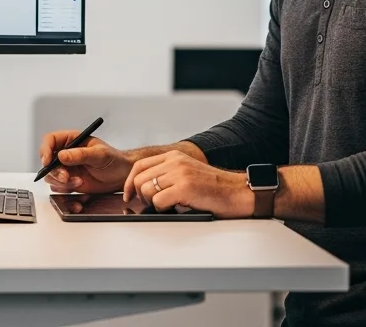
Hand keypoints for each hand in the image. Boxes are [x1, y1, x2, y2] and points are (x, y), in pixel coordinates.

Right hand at [39, 130, 132, 193]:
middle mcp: (66, 154)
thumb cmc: (113, 160)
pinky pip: (60, 189)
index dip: (45, 150)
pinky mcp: (70, 182)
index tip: (47, 162)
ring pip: (52, 177)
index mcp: (72, 140)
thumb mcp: (99, 155)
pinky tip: (80, 192)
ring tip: (80, 182)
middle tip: (66, 178)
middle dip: (55, 172)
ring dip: (62, 183)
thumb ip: (80, 154)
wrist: (121, 176)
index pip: (50, 140)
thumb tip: (61, 155)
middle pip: (47, 162)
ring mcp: (67, 169)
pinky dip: (67, 193)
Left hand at [123, 151, 254, 218]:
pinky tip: (176, 207)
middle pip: (139, 178)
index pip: (139, 166)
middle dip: (140, 195)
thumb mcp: (188, 173)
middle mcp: (175, 162)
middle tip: (151, 204)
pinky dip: (162, 209)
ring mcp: (180, 174)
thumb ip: (168, 174)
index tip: (128, 195)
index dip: (129, 182)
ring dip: (152, 203)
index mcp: (174, 157)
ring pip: (146, 190)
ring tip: (167, 205)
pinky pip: (158, 202)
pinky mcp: (185, 187)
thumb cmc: (214, 188)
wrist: (237, 192)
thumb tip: (144, 187)